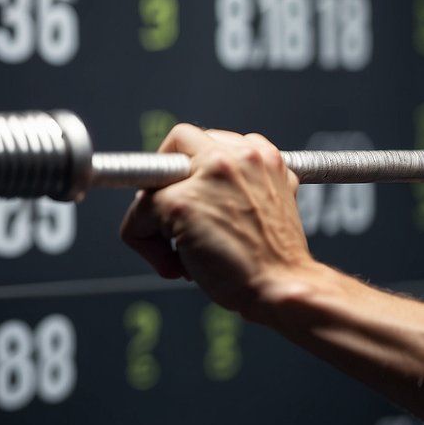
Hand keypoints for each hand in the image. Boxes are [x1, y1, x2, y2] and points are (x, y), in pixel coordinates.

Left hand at [119, 124, 313, 320]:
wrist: (284, 285)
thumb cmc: (278, 259)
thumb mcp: (277, 205)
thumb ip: (250, 185)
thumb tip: (210, 189)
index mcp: (264, 156)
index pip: (217, 142)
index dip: (199, 170)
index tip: (197, 194)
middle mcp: (238, 156)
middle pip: (180, 139)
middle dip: (169, 174)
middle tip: (171, 209)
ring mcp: (207, 176)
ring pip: (154, 175)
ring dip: (155, 214)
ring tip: (179, 248)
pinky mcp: (180, 202)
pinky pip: (139, 214)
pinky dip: (144, 241)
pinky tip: (173, 264)